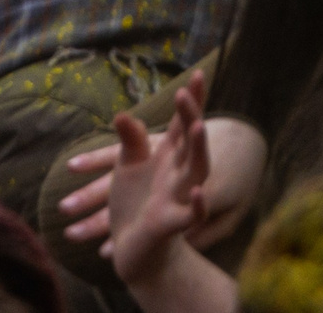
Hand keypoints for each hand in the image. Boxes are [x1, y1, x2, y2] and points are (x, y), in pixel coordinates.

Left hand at [106, 74, 209, 280]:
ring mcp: (179, 197)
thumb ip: (130, 140)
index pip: (182, 123)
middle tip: (183, 94)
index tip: (199, 73)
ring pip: (197, 170)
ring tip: (198, 126)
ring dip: (199, 149)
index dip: (192, 100)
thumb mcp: (127, 166)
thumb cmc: (134, 203)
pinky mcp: (172, 223)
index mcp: (168, 155)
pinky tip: (198, 191)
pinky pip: (192, 216)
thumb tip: (122, 114)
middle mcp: (178, 172)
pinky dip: (197, 206)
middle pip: (190, 140)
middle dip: (189, 116)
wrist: (133, 249)